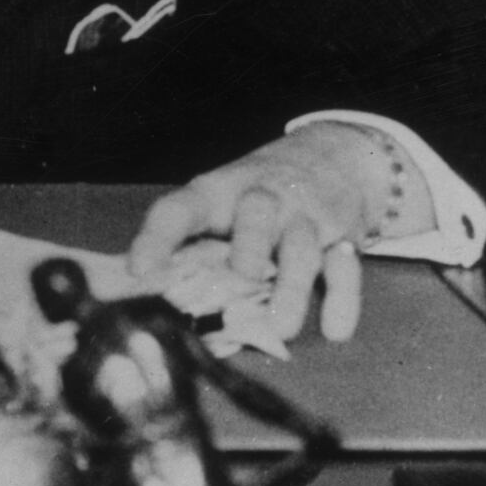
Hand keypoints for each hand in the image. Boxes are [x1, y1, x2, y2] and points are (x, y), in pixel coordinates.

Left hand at [128, 125, 409, 345]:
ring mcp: (306, 217)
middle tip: (241, 276)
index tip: (139, 270)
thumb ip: (188, 248)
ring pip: (302, 248)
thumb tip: (145, 301)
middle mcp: (262, 199)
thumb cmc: (256, 196)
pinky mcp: (343, 236)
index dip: (157, 237)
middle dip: (249, 244)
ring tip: (281, 327)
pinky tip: (335, 330)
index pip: (180, 209)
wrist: (335, 155)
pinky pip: (346, 268)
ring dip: (293, 288)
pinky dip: (344, 299)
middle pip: (257, 214)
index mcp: (217, 194)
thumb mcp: (218, 204)